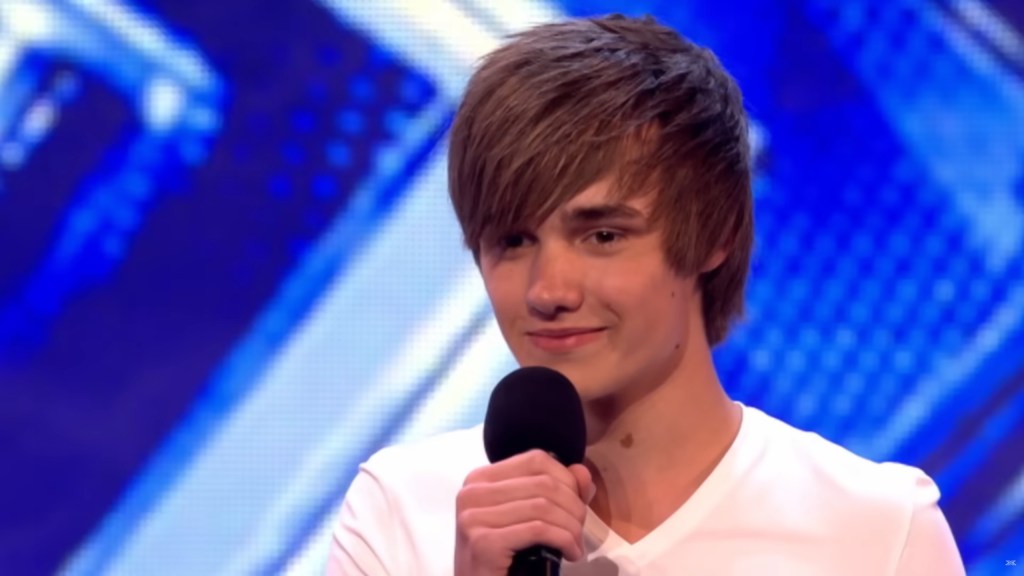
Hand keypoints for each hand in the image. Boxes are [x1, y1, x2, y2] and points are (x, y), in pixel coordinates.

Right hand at [454, 449, 595, 575]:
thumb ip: (558, 491)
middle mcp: (472, 492)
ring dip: (571, 527)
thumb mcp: (529, 518)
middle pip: (543, 483)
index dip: (566, 479)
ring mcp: (473, 517)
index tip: (577, 505)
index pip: (535, 460)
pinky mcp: (483, 542)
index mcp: (480, 478)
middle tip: (579, 531)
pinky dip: (564, 540)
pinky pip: (539, 529)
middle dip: (573, 506)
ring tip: (575, 544)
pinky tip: (570, 553)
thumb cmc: (504, 558)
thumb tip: (582, 472)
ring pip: (543, 506)